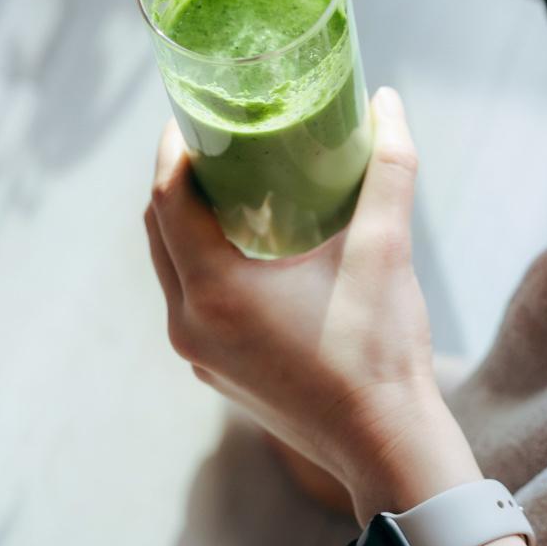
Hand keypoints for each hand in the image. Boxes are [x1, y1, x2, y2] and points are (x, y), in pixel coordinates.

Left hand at [144, 87, 478, 520]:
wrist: (386, 444)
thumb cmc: (382, 349)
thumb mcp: (386, 249)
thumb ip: (388, 170)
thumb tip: (388, 102)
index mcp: (216, 290)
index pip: (167, 198)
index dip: (175, 148)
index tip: (195, 113)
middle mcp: (190, 324)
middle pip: (158, 230)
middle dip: (178, 180)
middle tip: (213, 140)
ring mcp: (198, 355)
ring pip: (171, 269)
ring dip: (188, 224)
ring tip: (228, 187)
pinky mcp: (217, 374)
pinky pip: (191, 303)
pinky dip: (204, 265)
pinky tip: (246, 250)